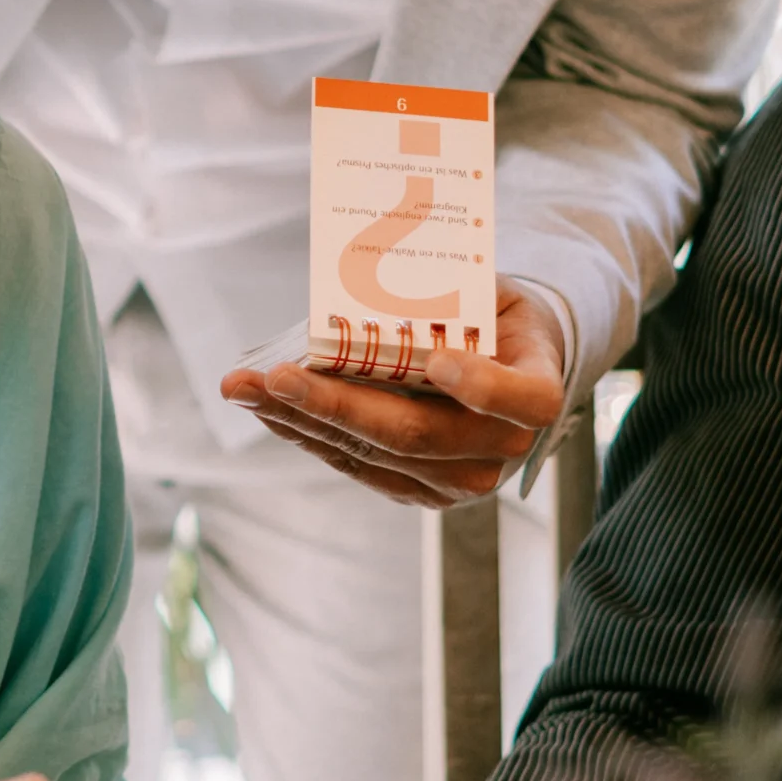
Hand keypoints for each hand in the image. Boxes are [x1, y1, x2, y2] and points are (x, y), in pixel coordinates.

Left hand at [221, 280, 566, 506]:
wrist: (506, 363)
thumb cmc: (493, 314)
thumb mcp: (486, 289)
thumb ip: (447, 296)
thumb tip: (364, 290)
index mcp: (537, 388)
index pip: (526, 400)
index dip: (485, 387)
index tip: (438, 362)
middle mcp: (503, 447)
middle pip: (419, 434)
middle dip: (336, 405)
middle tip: (274, 378)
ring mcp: (462, 479)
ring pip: (376, 454)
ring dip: (302, 422)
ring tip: (244, 390)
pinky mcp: (421, 491)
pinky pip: (359, 465)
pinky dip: (310, 435)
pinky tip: (268, 409)